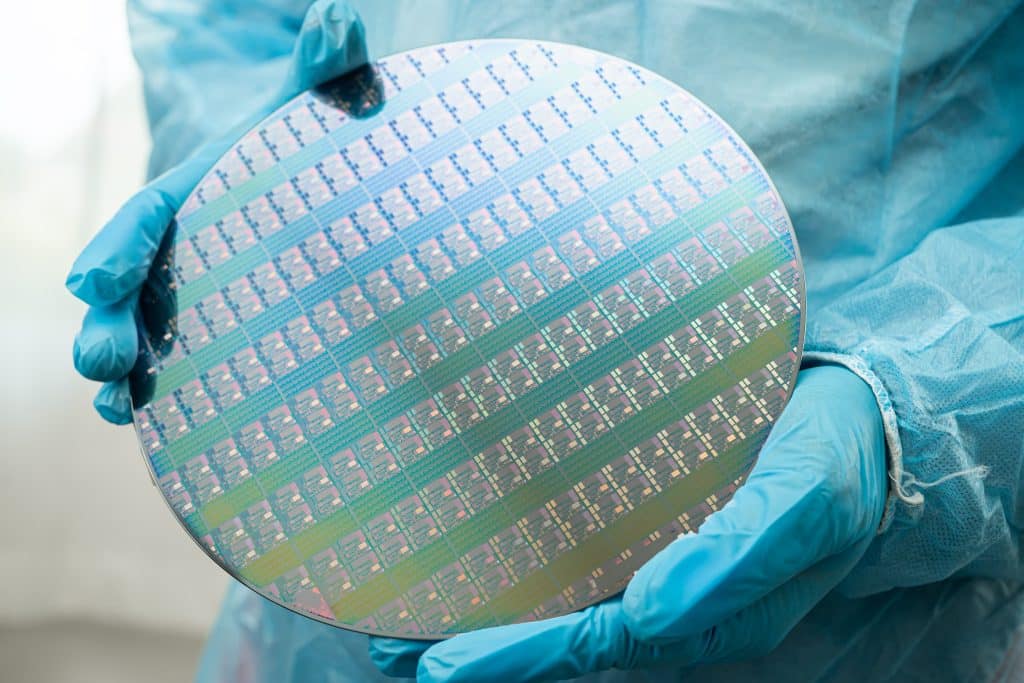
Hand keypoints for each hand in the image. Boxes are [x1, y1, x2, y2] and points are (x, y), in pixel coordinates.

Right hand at [66, 0, 366, 423]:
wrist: (296, 180)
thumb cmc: (301, 143)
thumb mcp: (312, 105)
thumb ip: (325, 68)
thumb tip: (340, 17)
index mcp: (192, 193)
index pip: (146, 218)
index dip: (118, 249)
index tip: (92, 282)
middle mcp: (176, 248)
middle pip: (127, 287)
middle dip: (107, 324)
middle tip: (100, 361)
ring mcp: (186, 292)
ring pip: (142, 333)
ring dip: (122, 372)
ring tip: (116, 408)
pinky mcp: (210, 329)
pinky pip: (178, 363)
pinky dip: (162, 394)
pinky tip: (151, 426)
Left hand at [369, 365, 887, 680]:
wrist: (864, 416)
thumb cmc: (838, 456)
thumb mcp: (804, 499)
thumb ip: (740, 554)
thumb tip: (653, 612)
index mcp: (710, 608)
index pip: (599, 645)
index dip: (521, 658)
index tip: (443, 662)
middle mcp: (677, 597)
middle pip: (567, 636)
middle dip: (484, 648)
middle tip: (393, 646)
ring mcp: (664, 560)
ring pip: (567, 602)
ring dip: (491, 609)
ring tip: (404, 610)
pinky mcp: (657, 517)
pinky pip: (583, 552)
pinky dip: (525, 560)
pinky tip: (477, 544)